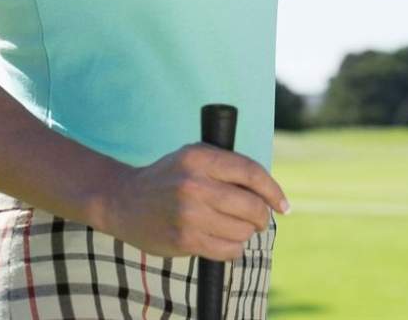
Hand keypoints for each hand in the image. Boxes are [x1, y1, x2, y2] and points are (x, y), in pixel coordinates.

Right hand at [94, 143, 288, 260]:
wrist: (124, 201)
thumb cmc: (168, 177)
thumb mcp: (194, 157)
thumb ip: (228, 166)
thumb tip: (268, 190)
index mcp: (200, 158)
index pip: (251, 173)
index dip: (273, 191)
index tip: (283, 205)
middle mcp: (195, 185)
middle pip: (252, 206)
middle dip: (262, 216)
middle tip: (259, 220)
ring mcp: (189, 214)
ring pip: (242, 231)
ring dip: (246, 232)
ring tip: (235, 227)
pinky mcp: (185, 240)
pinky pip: (228, 250)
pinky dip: (233, 248)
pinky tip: (225, 240)